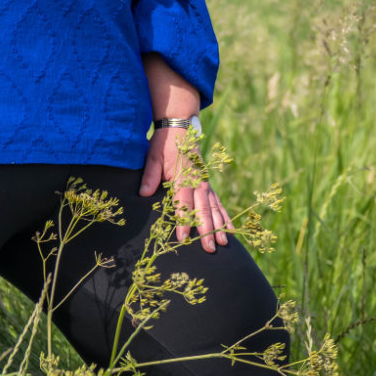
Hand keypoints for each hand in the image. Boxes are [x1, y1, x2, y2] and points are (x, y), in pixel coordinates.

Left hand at [139, 126, 232, 252]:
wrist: (181, 127)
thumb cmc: (165, 144)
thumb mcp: (153, 156)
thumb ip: (151, 175)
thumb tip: (144, 194)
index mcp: (183, 175)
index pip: (183, 201)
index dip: (184, 220)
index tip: (183, 237)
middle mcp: (198, 181)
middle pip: (203, 208)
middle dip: (206, 229)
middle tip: (209, 248)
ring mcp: (205, 182)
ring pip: (214, 207)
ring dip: (219, 226)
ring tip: (223, 243)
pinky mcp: (207, 184)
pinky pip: (218, 203)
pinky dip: (224, 216)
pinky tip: (231, 230)